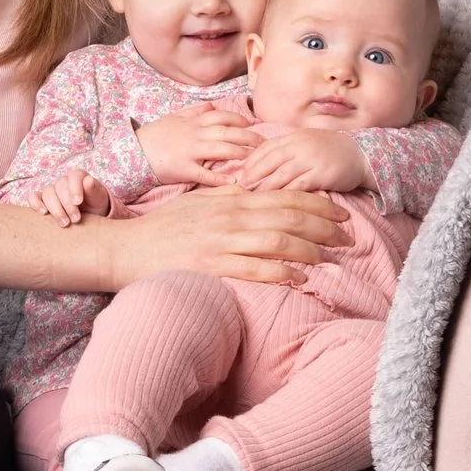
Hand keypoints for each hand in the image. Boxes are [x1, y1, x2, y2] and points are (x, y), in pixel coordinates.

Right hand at [26, 167, 113, 227]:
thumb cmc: (95, 205)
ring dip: (56, 209)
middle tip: (76, 219)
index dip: (75, 188)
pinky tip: (43, 213)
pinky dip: (36, 203)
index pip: (73, 176)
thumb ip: (94, 189)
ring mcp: (51, 190)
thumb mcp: (99, 198)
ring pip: (48, 193)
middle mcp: (63, 181)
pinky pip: (33, 197)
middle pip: (60, 187)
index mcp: (77, 177)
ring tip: (65, 223)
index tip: (78, 202)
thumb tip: (88, 180)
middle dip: (67, 204)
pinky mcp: (42, 200)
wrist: (90, 217)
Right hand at [93, 184, 350, 288]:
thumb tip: (255, 192)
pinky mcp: (209, 266)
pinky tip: (300, 277)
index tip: (339, 213)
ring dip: (310, 249)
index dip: (316, 204)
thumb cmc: (158, 229)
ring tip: (331, 257)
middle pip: (288, 217)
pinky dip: (281, 271)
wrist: (121, 249)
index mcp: (229, 200)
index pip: (282, 196)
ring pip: (277, 241)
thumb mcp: (196, 203)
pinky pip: (253, 268)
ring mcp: (219, 242)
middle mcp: (229, 217)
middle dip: (323, 226)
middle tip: (348, 236)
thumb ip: (227, 197)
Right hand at [136, 103, 258, 185]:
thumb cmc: (153, 137)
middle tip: (264, 144)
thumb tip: (211, 106)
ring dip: (240, 153)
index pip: (222, 116)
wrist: (132, 153)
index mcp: (193, 122)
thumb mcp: (173, 118)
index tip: (253, 125)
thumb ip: (193, 111)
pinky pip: (205, 174)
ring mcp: (190, 151)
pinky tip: (234, 182)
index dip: (240, 120)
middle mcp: (194, 134)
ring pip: (221, 149)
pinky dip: (220, 178)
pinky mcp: (183, 169)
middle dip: (249, 137)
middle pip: (228, 132)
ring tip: (254, 160)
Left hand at [235, 128, 368, 193]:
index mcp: (294, 137)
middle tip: (239, 189)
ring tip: (252, 200)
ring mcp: (311, 159)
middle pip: (269, 160)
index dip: (250, 162)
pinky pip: (298, 187)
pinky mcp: (321, 174)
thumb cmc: (329, 151)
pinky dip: (284, 196)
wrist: (360, 154)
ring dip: (265, 188)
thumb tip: (258, 164)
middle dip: (253, 175)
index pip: (265, 147)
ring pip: (281, 175)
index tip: (239, 175)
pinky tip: (275, 205)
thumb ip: (286, 150)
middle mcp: (300, 145)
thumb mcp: (306, 143)